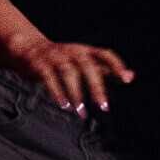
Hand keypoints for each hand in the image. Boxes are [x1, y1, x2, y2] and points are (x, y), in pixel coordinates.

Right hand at [5, 34, 132, 111]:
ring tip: (81, 111)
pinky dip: (56, 91)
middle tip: (104, 106)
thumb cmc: (63, 59)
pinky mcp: (40, 65)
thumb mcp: (85, 62)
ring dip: (76, 93)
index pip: (105, 54)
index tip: (126, 79)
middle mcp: (73, 52)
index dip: (116, 64)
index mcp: (86, 51)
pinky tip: (63, 104)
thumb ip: (106, 70)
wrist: (28, 48)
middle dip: (96, 87)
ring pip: (68, 73)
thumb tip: (131, 76)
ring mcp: (56, 58)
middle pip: (88, 67)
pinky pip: (49, 78)